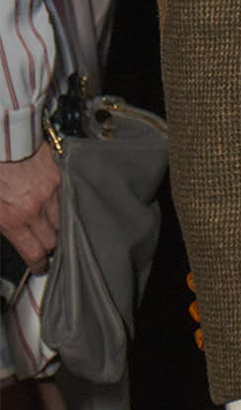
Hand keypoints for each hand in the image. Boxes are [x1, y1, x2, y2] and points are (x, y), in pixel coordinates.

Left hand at [0, 140, 60, 270]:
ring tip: (53, 226)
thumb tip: (13, 234)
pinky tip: (56, 203)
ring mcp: (50, 191)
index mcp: (13, 219)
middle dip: (50, 246)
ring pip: (63, 219)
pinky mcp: (59, 176)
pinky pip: (66, 197)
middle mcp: (35, 209)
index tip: (41, 267)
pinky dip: (63, 204)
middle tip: (47, 248)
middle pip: (54, 239)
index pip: (34, 252)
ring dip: (59, 225)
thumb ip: (2, 223)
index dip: (39, 264)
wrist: (3, 141)